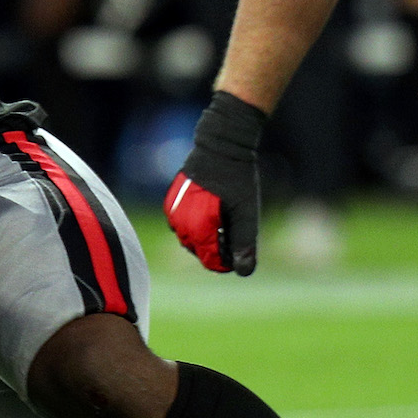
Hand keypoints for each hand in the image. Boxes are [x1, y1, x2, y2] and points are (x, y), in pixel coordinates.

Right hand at [164, 91, 266, 275]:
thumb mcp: (246, 213)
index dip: (227, 262)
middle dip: (216, 248)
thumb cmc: (237, 179)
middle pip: (198, 251)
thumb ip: (244, 243)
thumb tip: (243, 271)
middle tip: (234, 231)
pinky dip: (195, 225)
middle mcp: (179, 222)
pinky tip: (211, 212)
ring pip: (189, 239)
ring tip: (223, 220)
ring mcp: (172, 212)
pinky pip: (181, 225)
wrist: (220, 146)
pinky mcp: (171, 203)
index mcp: (198, 226)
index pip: (210, 260)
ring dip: (205, 237)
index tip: (241, 251)